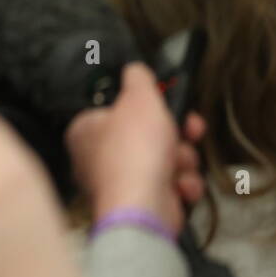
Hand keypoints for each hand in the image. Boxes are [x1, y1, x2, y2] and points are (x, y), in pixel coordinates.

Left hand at [66, 63, 206, 236]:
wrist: (143, 206)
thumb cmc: (134, 149)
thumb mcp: (139, 99)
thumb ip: (138, 79)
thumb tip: (135, 69)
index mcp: (86, 129)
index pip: (122, 111)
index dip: (153, 108)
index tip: (175, 107)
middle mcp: (97, 157)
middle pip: (148, 136)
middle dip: (176, 137)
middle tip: (189, 133)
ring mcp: (118, 182)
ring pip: (165, 161)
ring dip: (183, 161)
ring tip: (179, 166)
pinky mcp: (140, 203)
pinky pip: (169, 187)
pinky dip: (181, 186)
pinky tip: (180, 188)